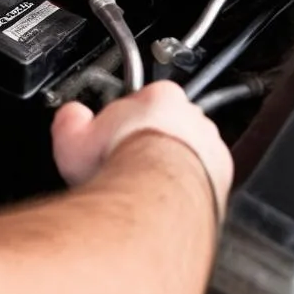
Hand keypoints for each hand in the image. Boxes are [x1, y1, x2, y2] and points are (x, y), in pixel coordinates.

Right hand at [51, 81, 232, 215]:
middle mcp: (191, 114)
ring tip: (151, 182)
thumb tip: (70, 116)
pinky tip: (170, 195)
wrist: (153, 197)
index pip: (144, 97)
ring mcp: (210, 143)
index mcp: (159, 96)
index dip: (128, 117)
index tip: (117, 133)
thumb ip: (71, 119)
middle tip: (132, 159)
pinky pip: (207, 173)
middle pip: (170, 121)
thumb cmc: (119, 167)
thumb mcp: (74, 138)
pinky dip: (191, 182)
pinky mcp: (222, 174)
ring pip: (192, 146)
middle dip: (154, 137)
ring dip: (175, 160)